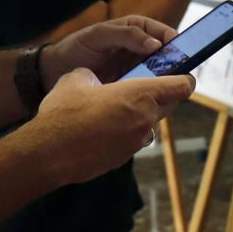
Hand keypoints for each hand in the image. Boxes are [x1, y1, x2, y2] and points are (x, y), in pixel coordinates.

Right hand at [25, 67, 193, 187]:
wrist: (49, 153)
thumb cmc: (65, 112)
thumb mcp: (77, 79)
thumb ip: (94, 75)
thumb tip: (93, 78)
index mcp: (141, 95)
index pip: (182, 86)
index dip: (183, 78)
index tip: (179, 74)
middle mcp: (145, 119)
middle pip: (169, 105)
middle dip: (161, 95)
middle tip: (142, 86)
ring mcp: (135, 142)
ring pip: (149, 123)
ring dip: (140, 115)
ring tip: (115, 107)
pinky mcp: (123, 158)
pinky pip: (132, 139)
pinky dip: (124, 131)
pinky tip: (101, 128)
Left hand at [40, 14, 177, 87]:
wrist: (53, 73)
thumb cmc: (75, 48)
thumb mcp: (98, 36)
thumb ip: (126, 35)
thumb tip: (155, 44)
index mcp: (137, 30)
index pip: (164, 33)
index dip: (176, 43)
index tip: (181, 53)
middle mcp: (141, 49)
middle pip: (168, 56)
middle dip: (175, 65)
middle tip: (177, 75)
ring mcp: (137, 69)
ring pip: (161, 75)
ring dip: (164, 82)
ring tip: (165, 90)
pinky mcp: (130, 87)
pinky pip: (147, 90)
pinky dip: (151, 95)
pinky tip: (151, 101)